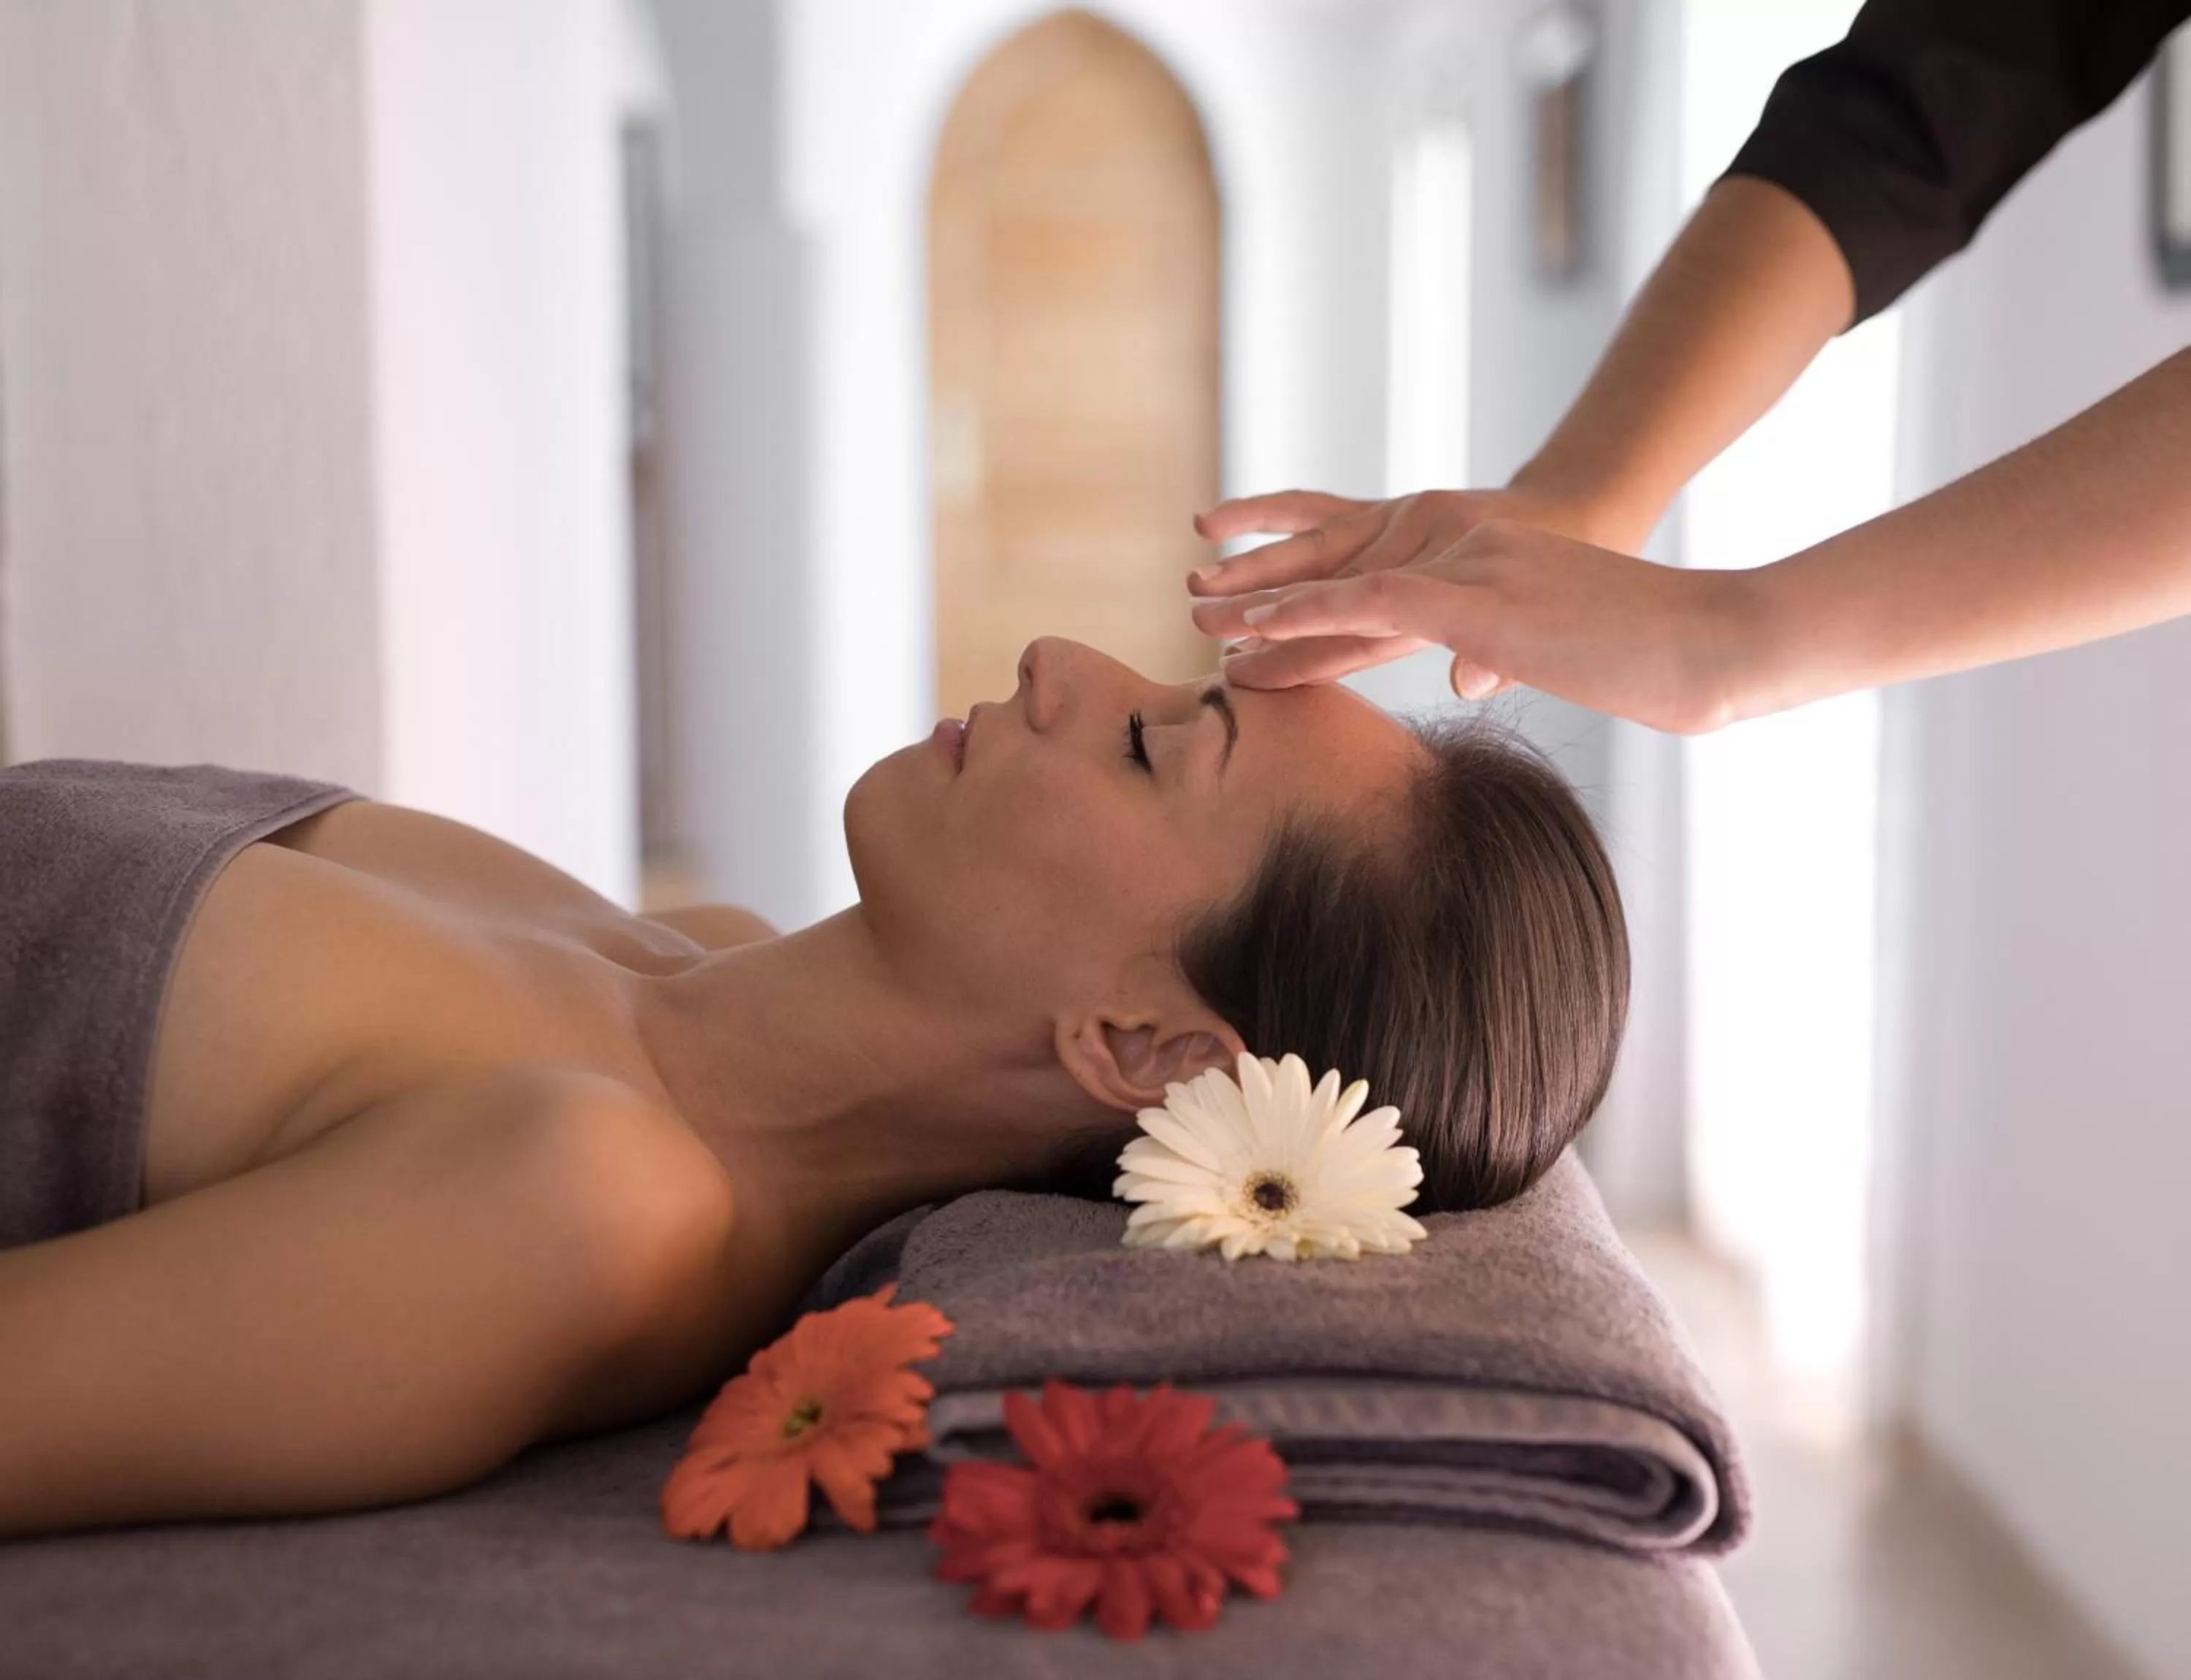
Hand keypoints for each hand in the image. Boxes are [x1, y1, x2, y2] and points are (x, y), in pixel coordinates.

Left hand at [1190, 518, 1759, 735]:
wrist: (1710, 642)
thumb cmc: (1657, 660)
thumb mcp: (1566, 656)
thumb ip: (1506, 655)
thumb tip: (1465, 676)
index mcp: (1488, 576)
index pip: (1385, 594)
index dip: (1316, 615)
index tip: (1258, 636)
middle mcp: (1472, 561)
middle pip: (1353, 579)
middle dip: (1275, 599)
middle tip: (1203, 613)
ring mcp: (1474, 575)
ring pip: (1349, 585)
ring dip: (1272, 605)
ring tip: (1203, 623)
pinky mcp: (1479, 603)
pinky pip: (1375, 604)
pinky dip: (1313, 615)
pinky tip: (1263, 629)